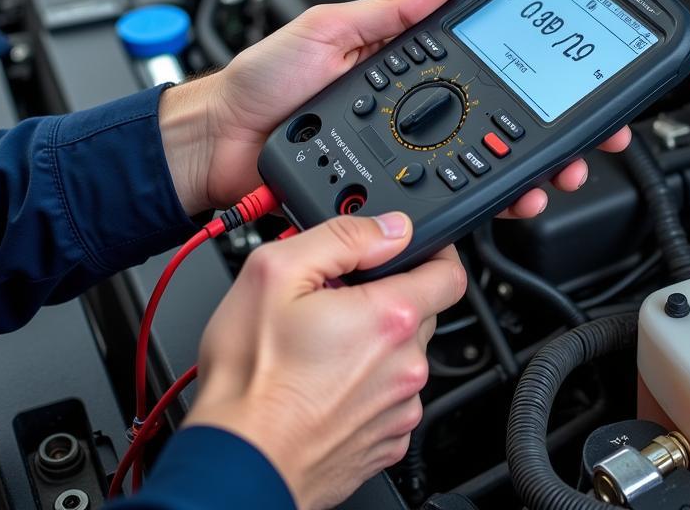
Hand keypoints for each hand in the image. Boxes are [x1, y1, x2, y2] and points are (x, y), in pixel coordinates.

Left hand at [160, 0, 630, 214]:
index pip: (478, 66)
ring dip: (522, 175)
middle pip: (493, 125)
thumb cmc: (262, 81)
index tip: (572, 85)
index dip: (529, 77)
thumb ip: (386, 11)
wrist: (220, 144)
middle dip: (546, 138)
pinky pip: (438, 200)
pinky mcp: (385, 192)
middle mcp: (407, 112)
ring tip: (549, 179)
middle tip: (582, 146)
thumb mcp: (326, 28)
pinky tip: (501, 204)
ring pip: (476, 167)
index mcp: (399, 65)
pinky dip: (476, 205)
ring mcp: (400, 154)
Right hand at [184, 212, 465, 509]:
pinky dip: (367, 385)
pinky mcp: (386, 443)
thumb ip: (342, 237)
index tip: (407, 251)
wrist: (239, 461)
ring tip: (320, 347)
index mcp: (389, 318)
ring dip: (375, 343)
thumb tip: (389, 228)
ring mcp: (399, 409)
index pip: (450, 273)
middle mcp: (406, 366)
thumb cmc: (250, 377)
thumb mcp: (276, 272)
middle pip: (421, 311)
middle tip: (335, 301)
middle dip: (385, 297)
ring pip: (403, 355)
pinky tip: (324, 383)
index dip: (432, 252)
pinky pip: (390, 397)